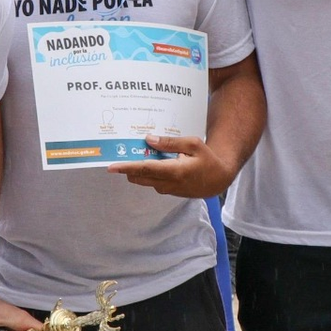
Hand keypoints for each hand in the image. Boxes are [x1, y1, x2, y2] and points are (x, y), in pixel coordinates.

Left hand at [106, 134, 237, 197]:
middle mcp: (168, 183)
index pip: (145, 169)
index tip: (111, 167)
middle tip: (120, 152)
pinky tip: (150, 159)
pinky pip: (152, 181)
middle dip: (127, 168)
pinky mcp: (168, 191)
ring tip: (134, 152)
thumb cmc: (207, 159)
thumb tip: (148, 139)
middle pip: (139, 176)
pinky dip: (147, 172)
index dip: (126, 168)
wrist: (219, 179)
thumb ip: (170, 142)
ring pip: (144, 179)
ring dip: (137, 169)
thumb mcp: (193, 144)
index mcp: (174, 171)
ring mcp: (167, 190)